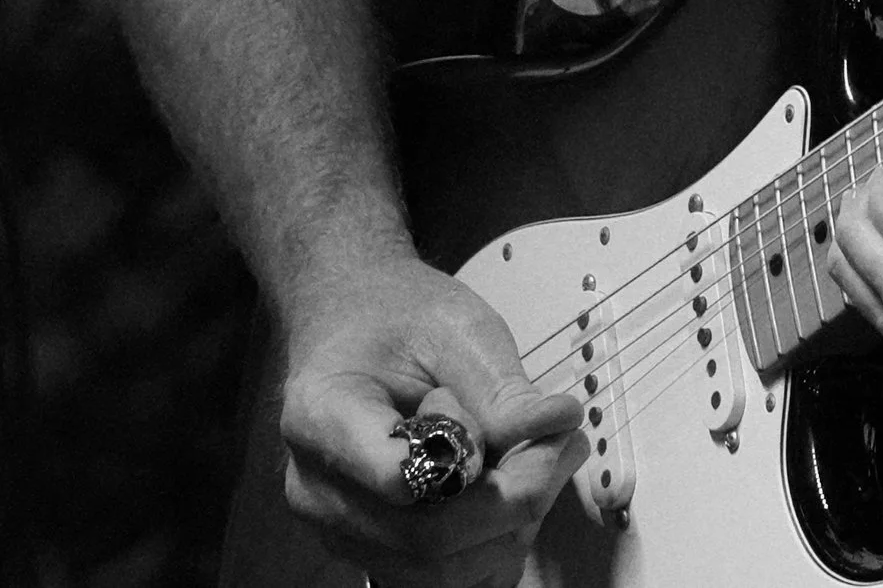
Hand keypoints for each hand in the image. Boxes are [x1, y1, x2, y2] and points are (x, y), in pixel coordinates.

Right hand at [277, 246, 587, 586]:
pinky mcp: (368, 553)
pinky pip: (440, 581)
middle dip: (514, 502)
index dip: (472, 464)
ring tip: (542, 462)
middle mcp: (318, 490)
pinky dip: (491, 549)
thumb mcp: (455, 325)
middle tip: (564, 446)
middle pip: (427, 540)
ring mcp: (339, 530)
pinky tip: (511, 493)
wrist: (353, 327)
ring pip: (438, 574)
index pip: (398, 477)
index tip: (523, 426)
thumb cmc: (398, 319)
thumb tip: (556, 425)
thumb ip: (498, 385)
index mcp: (322, 415)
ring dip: (509, 531)